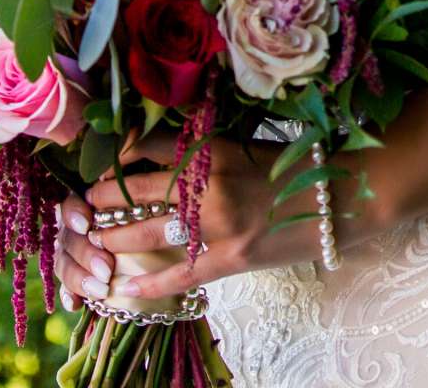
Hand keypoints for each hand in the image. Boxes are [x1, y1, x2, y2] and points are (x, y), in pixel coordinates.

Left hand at [52, 130, 324, 305]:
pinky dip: (155, 280)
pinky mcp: (232, 257)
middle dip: (105, 199)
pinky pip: (184, 272)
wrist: (339, 196)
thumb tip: (159, 149)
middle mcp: (208, 183)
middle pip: (138, 189)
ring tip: (98, 238)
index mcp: (210, 148)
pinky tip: (130, 285)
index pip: (147, 147)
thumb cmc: (295, 164)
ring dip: (117, 234)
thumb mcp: (245, 142)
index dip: (118, 158)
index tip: (105, 167)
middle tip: (87, 204)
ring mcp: (218, 223)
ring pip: (150, 229)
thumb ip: (203, 146)